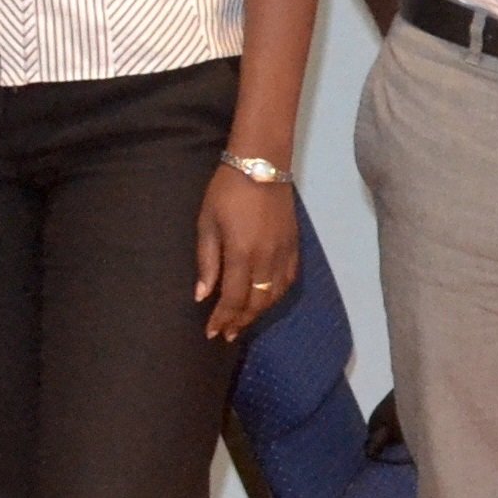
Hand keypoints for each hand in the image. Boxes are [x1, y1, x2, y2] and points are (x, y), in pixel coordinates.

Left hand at [195, 171, 299, 340]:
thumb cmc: (226, 191)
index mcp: (242, 254)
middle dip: (240, 321)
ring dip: (259, 312)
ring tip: (244, 322)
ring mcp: (284, 252)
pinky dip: (277, 295)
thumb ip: (207, 261)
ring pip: (274, 295)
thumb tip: (203, 295)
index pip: (233, 298)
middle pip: (256, 302)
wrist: (261, 163)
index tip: (212, 332)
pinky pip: (288, 280)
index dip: (222, 319)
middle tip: (227, 334)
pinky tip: (267, 299)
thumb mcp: (207, 223)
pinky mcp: (294, 244)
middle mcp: (267, 258)